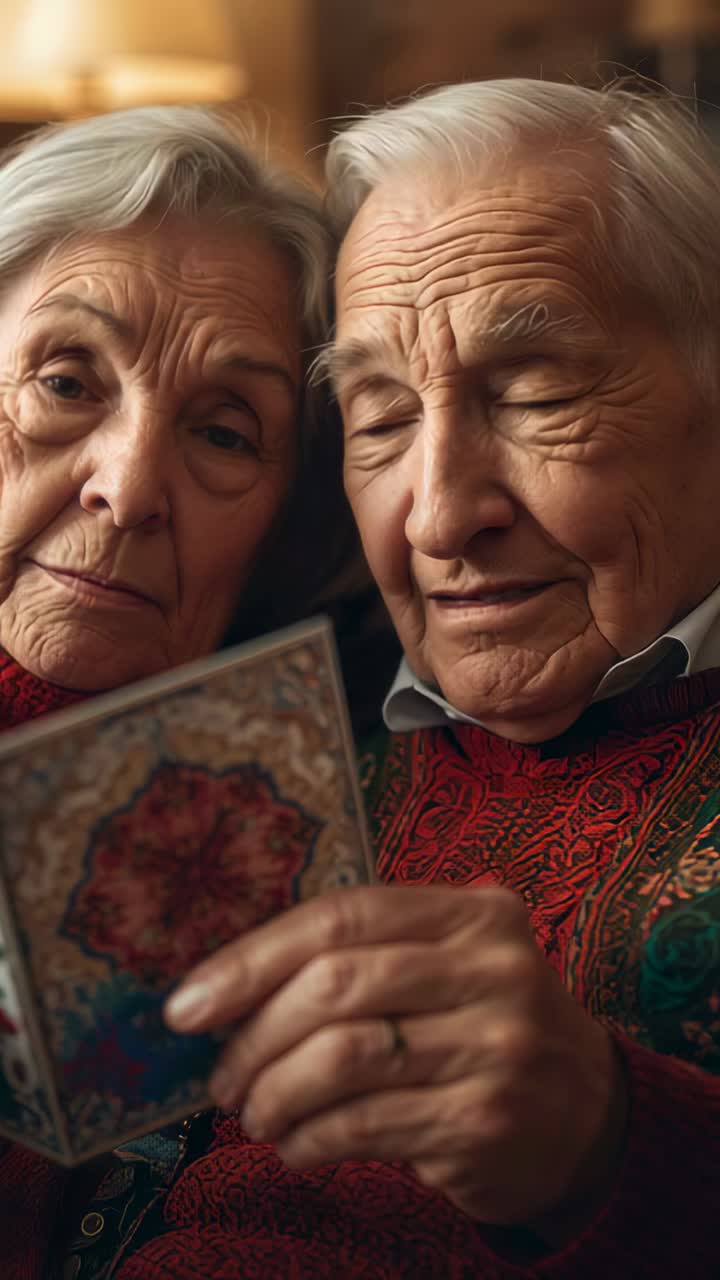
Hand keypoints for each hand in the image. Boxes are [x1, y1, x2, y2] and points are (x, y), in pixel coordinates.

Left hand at [165, 885, 624, 1230]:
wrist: (590, 1112)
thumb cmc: (485, 1024)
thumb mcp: (450, 964)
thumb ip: (365, 955)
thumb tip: (229, 993)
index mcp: (475, 913)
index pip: (343, 917)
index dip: (254, 958)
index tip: (191, 1003)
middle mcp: (492, 969)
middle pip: (336, 985)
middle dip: (255, 1036)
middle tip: (222, 1076)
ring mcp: (494, 1045)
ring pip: (342, 1059)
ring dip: (274, 1094)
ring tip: (255, 1113)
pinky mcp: (485, 1119)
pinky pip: (364, 1125)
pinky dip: (310, 1140)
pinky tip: (299, 1147)